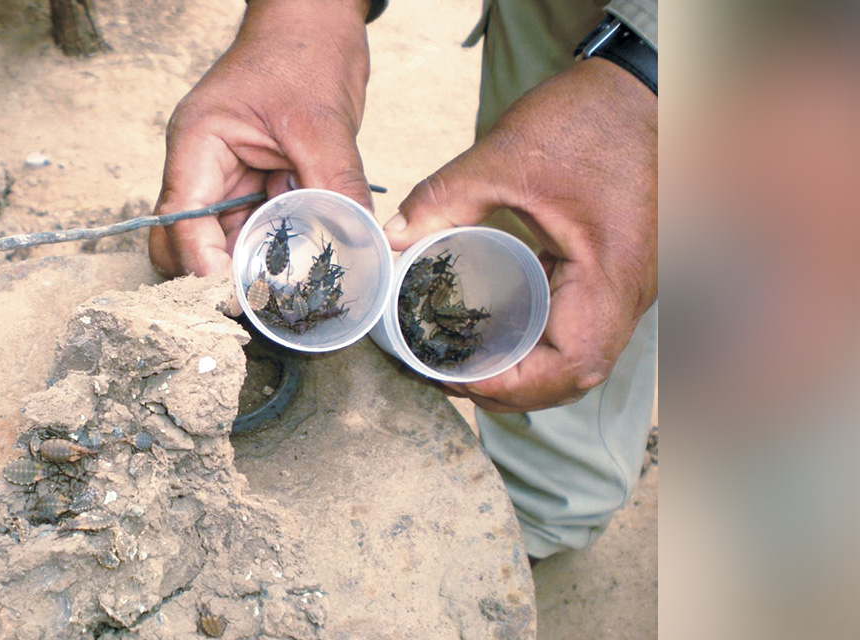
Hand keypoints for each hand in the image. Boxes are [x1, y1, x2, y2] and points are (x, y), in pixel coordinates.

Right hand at [149, 0, 372, 276]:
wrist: (315, 20)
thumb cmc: (304, 52)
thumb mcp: (322, 122)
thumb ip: (335, 185)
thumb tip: (360, 243)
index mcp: (197, 146)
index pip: (182, 222)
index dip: (205, 264)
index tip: (240, 292)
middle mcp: (201, 169)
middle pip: (187, 245)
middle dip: (220, 276)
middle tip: (264, 302)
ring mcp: (225, 180)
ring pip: (224, 245)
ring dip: (254, 266)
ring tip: (290, 288)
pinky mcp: (253, 186)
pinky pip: (256, 230)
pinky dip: (277, 249)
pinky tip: (303, 264)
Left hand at [384, 59, 657, 411]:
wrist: (645, 84)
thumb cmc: (592, 117)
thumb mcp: (506, 157)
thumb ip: (443, 201)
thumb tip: (391, 240)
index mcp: (612, 274)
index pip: (572, 365)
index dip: (511, 385)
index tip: (454, 376)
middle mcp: (629, 293)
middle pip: (573, 374)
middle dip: (508, 386)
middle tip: (444, 372)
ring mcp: (626, 286)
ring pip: (577, 356)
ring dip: (523, 369)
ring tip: (459, 359)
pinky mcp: (615, 273)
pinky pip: (578, 325)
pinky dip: (536, 339)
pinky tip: (492, 330)